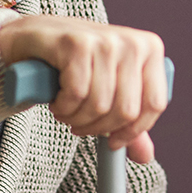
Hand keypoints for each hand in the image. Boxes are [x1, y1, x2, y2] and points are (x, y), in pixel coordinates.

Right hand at [0, 14, 166, 162]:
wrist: (36, 36)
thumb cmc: (76, 63)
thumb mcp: (109, 88)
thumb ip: (129, 121)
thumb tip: (145, 156)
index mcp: (150, 49)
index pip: (155, 104)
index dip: (132, 131)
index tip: (113, 141)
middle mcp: (133, 42)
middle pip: (126, 110)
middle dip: (98, 127)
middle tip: (81, 124)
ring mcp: (106, 40)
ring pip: (99, 105)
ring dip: (77, 118)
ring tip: (66, 110)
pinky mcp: (77, 43)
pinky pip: (76, 94)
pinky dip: (63, 106)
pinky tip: (57, 99)